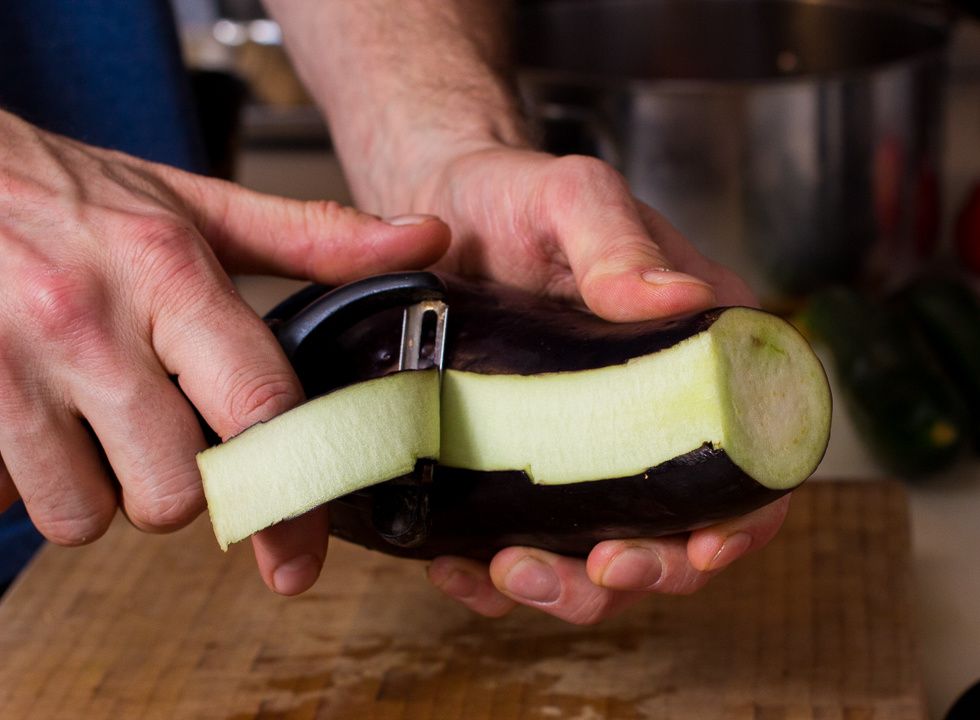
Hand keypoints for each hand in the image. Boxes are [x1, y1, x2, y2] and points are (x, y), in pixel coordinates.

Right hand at [0, 111, 448, 594]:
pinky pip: (7, 502)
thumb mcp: (196, 204)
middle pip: (173, 493)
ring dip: (103, 492)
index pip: (258, 410)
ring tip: (97, 425)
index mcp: (170, 273)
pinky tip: (40, 424)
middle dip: (182, 488)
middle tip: (168, 439)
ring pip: (85, 515)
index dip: (292, 500)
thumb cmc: (73, 195)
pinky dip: (33, 482)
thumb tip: (427, 241)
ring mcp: (7, 368)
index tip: (298, 559)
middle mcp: (88, 323)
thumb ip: (316, 235)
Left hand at [414, 146, 787, 621]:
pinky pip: (518, 538)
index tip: (703, 549)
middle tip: (593, 570)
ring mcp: (579, 446)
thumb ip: (619, 244)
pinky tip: (458, 566)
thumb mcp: (571, 197)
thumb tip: (675, 299)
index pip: (751, 453)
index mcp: (693, 352)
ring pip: (597, 550)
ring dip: (566, 586)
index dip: (742, 518)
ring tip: (506, 572)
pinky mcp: (517, 463)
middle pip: (678, 527)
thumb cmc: (515, 194)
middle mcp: (645, 411)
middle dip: (644, 570)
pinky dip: (491, 573)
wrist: (435, 205)